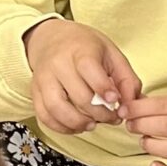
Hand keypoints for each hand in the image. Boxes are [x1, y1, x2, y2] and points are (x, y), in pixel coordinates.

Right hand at [25, 18, 141, 135]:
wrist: (50, 38)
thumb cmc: (84, 47)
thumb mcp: (112, 54)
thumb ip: (127, 79)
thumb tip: (131, 104)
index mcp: (79, 50)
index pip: (88, 69)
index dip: (103, 88)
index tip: (115, 101)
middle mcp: (58, 64)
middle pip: (78, 95)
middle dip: (99, 113)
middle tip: (111, 117)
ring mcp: (44, 79)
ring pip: (57, 108)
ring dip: (78, 123)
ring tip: (92, 124)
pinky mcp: (35, 92)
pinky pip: (44, 116)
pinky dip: (61, 127)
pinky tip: (76, 126)